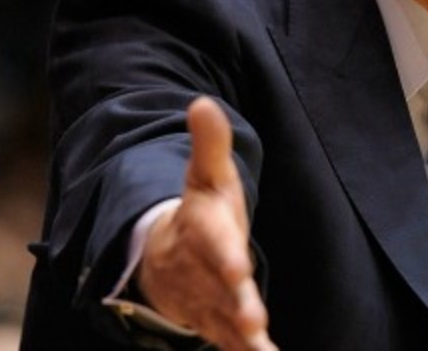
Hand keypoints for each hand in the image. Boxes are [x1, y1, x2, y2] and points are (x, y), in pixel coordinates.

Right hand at [138, 97, 276, 350]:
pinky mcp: (215, 321)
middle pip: (220, 287)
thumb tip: (202, 102)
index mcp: (203, 229)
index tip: (240, 266)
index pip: (213, 240)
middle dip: (234, 303)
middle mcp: (202, 269)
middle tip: (252, 320)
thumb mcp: (207, 175)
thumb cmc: (200, 211)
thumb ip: (209, 143)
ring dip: (240, 335)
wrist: (166, 254)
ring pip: (223, 320)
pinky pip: (231, 341)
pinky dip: (248, 350)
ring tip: (261, 347)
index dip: (225, 253)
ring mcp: (206, 298)